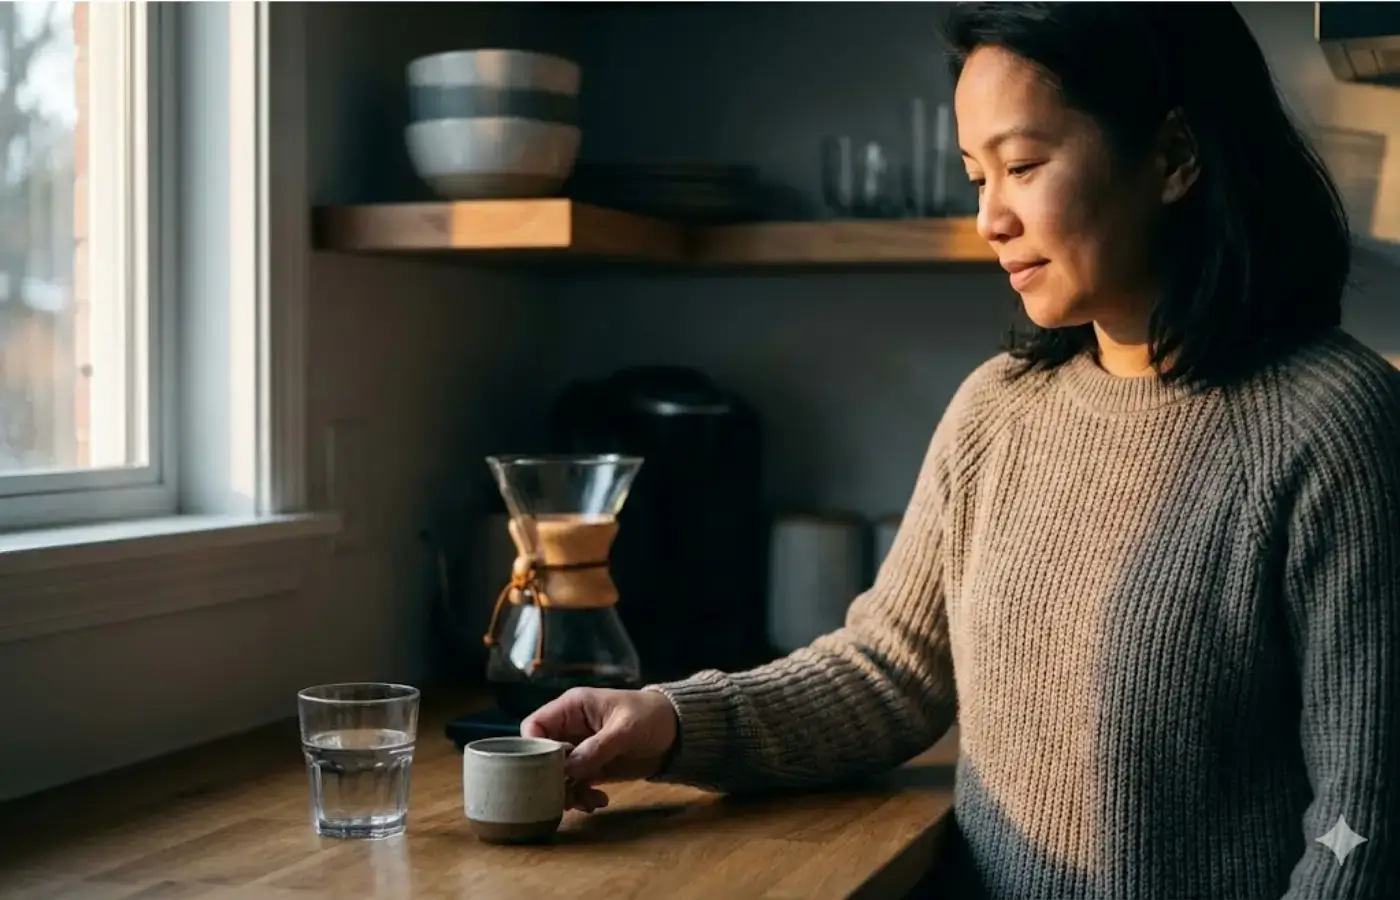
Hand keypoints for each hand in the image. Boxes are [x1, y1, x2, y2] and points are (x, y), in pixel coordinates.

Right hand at [521, 687, 678, 812]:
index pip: (535, 726)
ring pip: (559, 774)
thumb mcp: (626, 728)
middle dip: (552, 777)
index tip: (544, 770)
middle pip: (543, 755)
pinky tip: (599, 802)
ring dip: (569, 792)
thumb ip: (598, 746)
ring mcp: (581, 749)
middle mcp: (571, 728)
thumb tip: (569, 768)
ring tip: (588, 803)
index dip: (532, 748)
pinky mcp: (593, 767)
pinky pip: (576, 785)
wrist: (678, 731)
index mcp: (572, 708)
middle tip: (566, 796)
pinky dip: (583, 796)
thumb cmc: (651, 716)